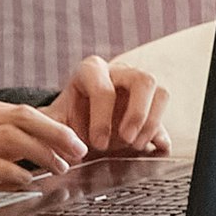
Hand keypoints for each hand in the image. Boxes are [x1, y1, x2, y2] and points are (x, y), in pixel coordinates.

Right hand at [0, 92, 89, 215]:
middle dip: (58, 134)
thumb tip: (26, 147)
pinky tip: (28, 182)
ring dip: (43, 153)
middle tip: (81, 150)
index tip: (74, 140)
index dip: (53, 125)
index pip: (19, 110)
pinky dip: (14, 172)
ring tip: (62, 168)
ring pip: (11, 138)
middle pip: (22, 118)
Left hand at [51, 57, 170, 156]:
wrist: (81, 117)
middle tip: (127, 140)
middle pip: (142, 80)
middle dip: (137, 114)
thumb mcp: (54, 120)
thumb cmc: (69, 115)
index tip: (97, 143)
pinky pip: (165, 109)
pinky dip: (159, 129)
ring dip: (151, 121)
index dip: (102, 118)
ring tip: (136, 144)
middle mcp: (119, 71)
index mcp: (91, 70)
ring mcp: (139, 83)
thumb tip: (57, 145)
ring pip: (160, 91)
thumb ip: (51, 129)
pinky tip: (149, 144)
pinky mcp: (152, 100)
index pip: (103, 88)